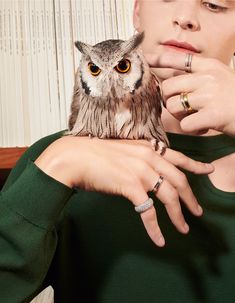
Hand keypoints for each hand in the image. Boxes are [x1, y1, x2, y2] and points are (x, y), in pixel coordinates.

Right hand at [35, 136, 212, 246]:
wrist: (75, 157)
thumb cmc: (95, 154)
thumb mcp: (123, 152)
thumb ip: (139, 159)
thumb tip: (149, 174)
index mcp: (148, 148)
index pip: (179, 157)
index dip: (196, 165)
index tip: (208, 170)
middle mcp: (149, 157)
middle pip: (179, 180)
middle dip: (191, 198)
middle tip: (197, 211)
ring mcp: (141, 171)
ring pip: (170, 196)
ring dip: (178, 216)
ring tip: (183, 229)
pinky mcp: (131, 186)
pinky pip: (148, 212)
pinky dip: (155, 228)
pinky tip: (159, 239)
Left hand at [145, 50, 234, 135]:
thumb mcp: (220, 79)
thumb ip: (197, 79)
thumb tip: (169, 85)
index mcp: (210, 66)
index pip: (179, 59)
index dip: (160, 59)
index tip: (147, 59)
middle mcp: (208, 77)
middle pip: (168, 87)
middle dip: (170, 101)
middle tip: (184, 109)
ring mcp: (211, 94)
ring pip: (173, 106)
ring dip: (180, 117)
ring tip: (197, 118)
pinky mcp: (213, 114)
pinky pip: (185, 124)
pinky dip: (192, 130)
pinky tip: (204, 128)